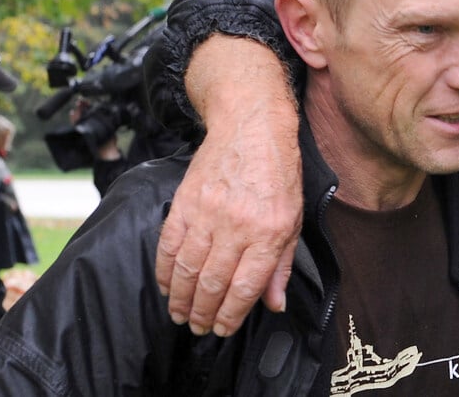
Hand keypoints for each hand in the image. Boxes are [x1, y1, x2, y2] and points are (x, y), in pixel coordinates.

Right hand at [155, 35, 302, 336]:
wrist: (250, 127)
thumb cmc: (278, 173)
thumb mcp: (293, 218)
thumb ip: (282, 264)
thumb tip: (274, 304)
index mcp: (269, 233)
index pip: (244, 288)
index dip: (230, 317)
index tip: (223, 330)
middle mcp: (237, 226)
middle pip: (212, 284)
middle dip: (203, 314)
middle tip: (198, 328)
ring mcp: (207, 214)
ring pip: (187, 270)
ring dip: (181, 299)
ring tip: (180, 315)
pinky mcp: (185, 203)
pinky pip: (168, 246)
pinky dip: (165, 271)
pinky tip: (167, 286)